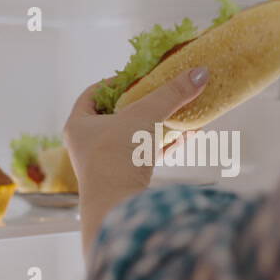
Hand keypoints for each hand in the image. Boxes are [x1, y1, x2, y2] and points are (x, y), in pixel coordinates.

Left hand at [64, 67, 209, 257]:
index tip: (135, 76)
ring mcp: (107, 165)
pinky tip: (188, 134)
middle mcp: (88, 146)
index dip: (113, 82)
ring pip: (133, 138)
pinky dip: (166, 144)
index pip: (93, 94)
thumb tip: (200, 72)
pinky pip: (148, 156)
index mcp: (78, 126)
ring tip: (177, 110)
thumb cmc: (117, 156)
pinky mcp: (127, 180)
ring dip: (155, 124)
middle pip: (115, 116)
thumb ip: (171, 94)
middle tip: (158, 91)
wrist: (117, 207)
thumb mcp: (143, 116)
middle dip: (139, 104)